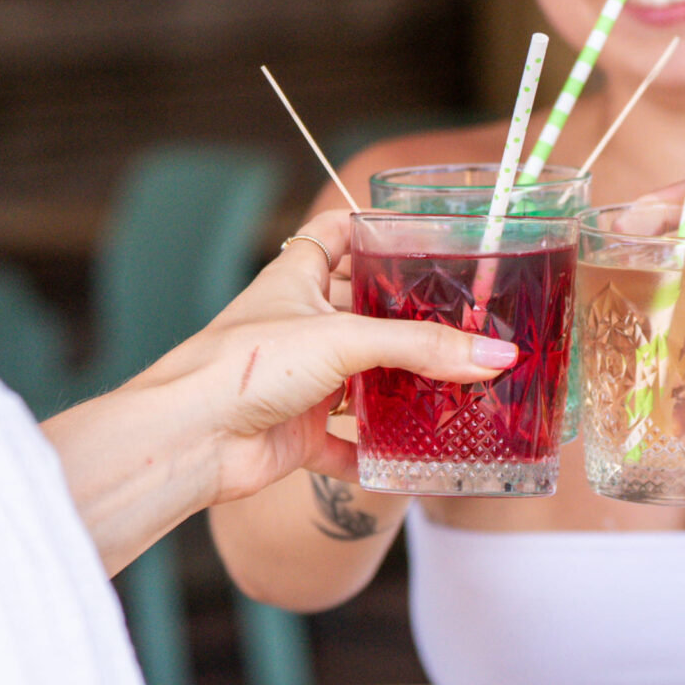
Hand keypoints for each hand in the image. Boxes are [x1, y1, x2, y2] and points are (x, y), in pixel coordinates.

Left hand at [121, 210, 514, 504]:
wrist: (189, 439)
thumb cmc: (243, 365)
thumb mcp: (342, 340)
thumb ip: (421, 347)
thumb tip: (496, 355)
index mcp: (297, 280)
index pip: (338, 233)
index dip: (375, 228)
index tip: (426, 236)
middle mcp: (299, 326)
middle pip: (362, 309)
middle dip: (407, 318)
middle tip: (466, 322)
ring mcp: (299, 380)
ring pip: (361, 377)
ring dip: (400, 385)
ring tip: (459, 383)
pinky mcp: (298, 432)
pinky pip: (349, 442)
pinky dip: (378, 451)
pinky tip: (415, 456)